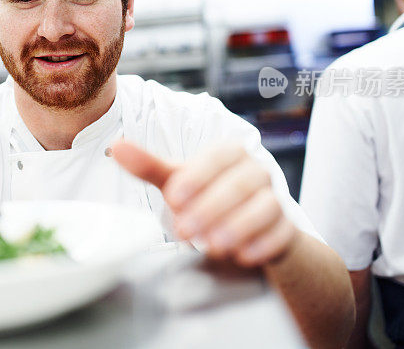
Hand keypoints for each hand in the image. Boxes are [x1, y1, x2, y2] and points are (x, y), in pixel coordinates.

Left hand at [112, 140, 298, 266]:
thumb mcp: (176, 183)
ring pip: (265, 207)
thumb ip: (148, 166)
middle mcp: (256, 171)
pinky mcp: (286, 228)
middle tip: (183, 230)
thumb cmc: (208, 197)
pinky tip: (243, 256)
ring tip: (211, 246)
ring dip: (237, 227)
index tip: (173, 197)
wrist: (249, 228)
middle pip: (240, 184)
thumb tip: (117, 146)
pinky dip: (264, 245)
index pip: (218, 157)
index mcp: (230, 153)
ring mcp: (275, 198)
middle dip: (210, 208)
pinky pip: (282, 233)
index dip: (197, 176)